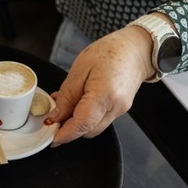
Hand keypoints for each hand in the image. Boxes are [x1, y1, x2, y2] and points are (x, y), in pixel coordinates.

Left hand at [47, 25, 154, 144]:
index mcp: (105, 94)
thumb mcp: (80, 70)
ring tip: (66, 106)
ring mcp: (120, 111)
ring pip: (93, 128)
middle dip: (69, 129)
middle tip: (54, 119)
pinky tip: (79, 104)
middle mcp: (116, 107)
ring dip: (78, 123)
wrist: (135, 49)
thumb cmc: (109, 52)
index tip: (52, 138)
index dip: (65, 134)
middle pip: (88, 131)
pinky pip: (100, 120)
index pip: (82, 124)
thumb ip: (67, 96)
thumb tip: (56, 117)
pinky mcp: (120, 110)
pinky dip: (87, 117)